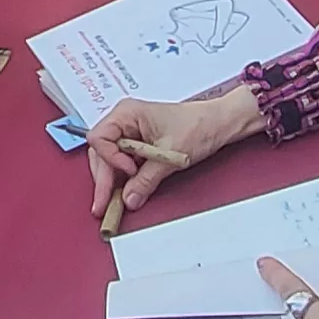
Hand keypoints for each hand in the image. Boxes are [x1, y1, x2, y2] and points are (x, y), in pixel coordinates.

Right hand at [83, 91, 262, 222]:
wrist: (219, 124)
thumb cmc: (199, 125)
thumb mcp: (171, 155)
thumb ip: (147, 179)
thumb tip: (129, 197)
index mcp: (126, 113)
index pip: (100, 139)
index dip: (110, 159)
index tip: (128, 173)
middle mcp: (124, 121)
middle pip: (100, 152)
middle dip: (104, 179)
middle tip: (105, 205)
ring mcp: (129, 134)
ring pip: (109, 161)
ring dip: (112, 182)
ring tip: (113, 204)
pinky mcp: (137, 145)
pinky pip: (122, 164)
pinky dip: (123, 180)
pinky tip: (124, 193)